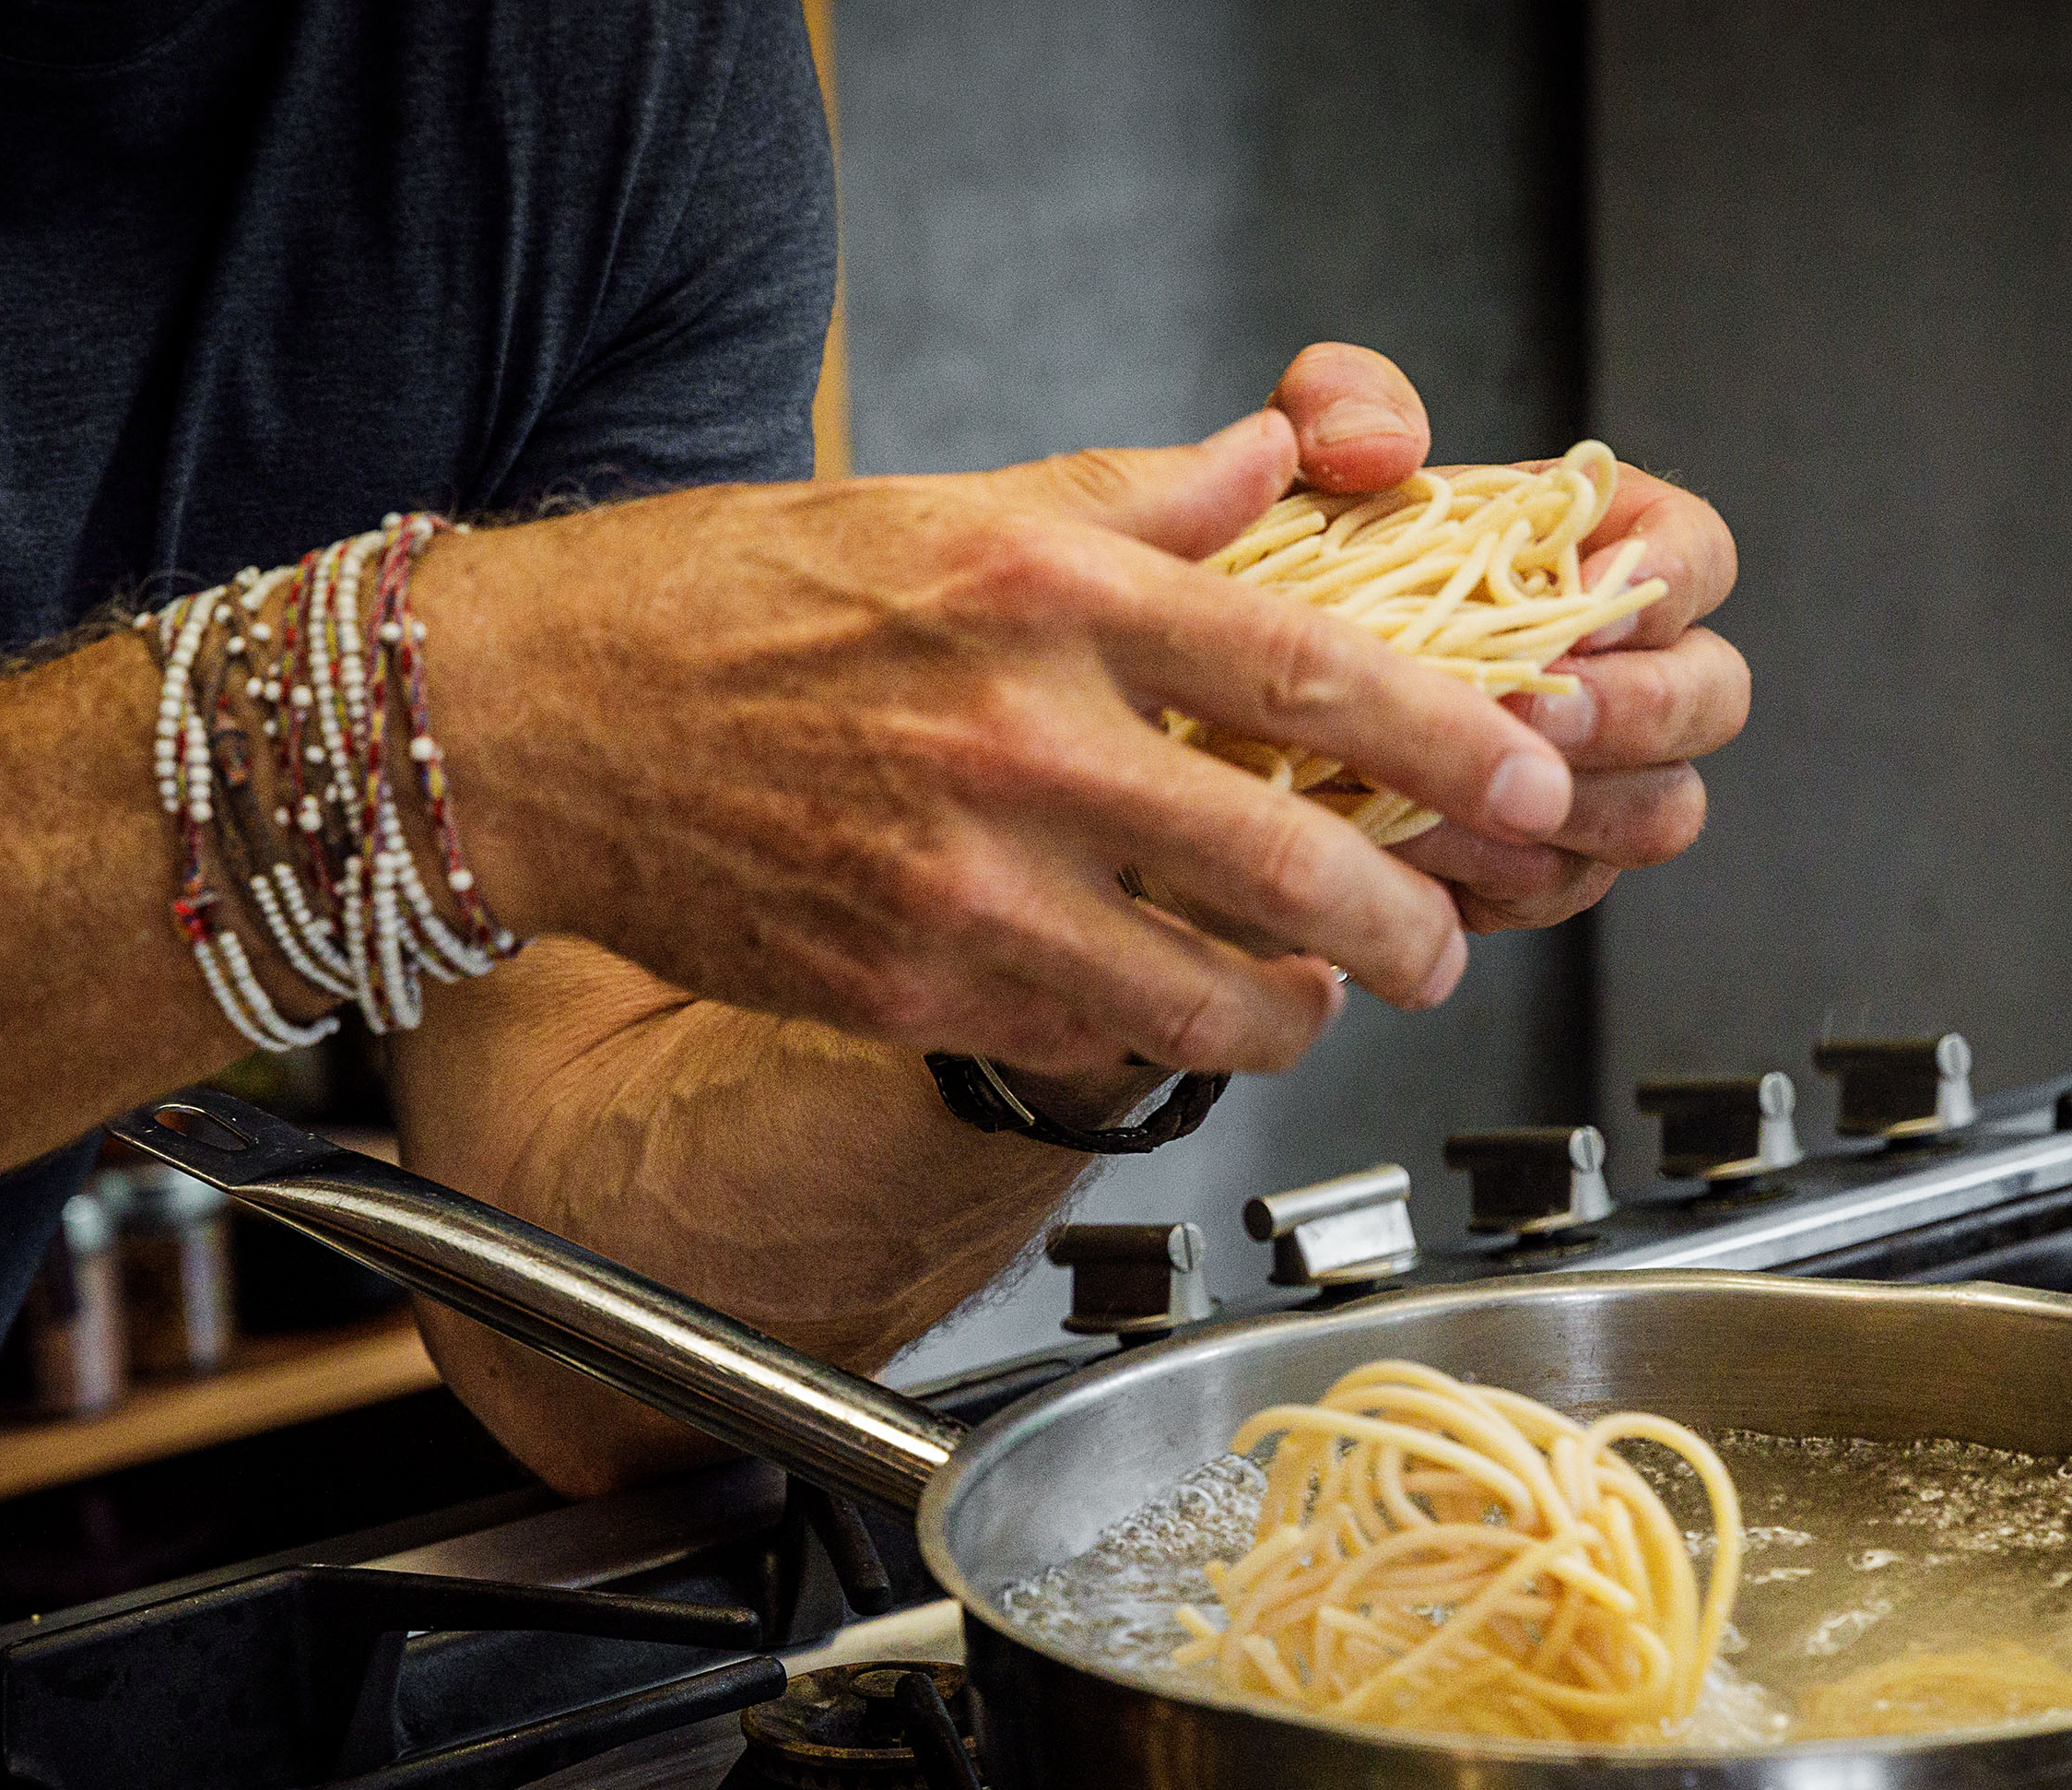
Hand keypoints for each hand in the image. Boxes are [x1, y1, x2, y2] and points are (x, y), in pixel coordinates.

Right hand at [416, 409, 1576, 1077]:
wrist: (541, 724)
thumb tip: (1279, 469)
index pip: (1304, 669)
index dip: (1446, 739)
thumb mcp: (949, 502)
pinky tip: (1174, 1013)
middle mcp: (1015, 737)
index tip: (1529, 775)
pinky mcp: (906, 984)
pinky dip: (1155, 1039)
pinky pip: (1084, 1038)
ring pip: (1199, 996)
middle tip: (1443, 939)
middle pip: (1284, 862)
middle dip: (1405, 923)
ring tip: (1318, 1001)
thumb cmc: (737, 600)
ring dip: (1294, 1016)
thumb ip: (1135, 498)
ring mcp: (960, 879)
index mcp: (1045, 590)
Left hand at [1264, 346, 1746, 934]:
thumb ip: (1341, 406)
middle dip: (1640, 712)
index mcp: (1603, 552)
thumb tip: (1383, 444)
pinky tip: (1416, 848)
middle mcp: (1628, 672)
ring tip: (1469, 788)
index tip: (1583, 605)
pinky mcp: (1534, 868)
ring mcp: (1595, 783)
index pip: (1697, 557)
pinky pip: (1559, 889)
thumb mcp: (1297, 458)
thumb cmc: (1290, 562)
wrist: (1228, 698)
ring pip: (1659, 814)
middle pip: (1714, 700)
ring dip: (1576, 806)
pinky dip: (1497, 873)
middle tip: (1537, 710)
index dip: (1660, 587)